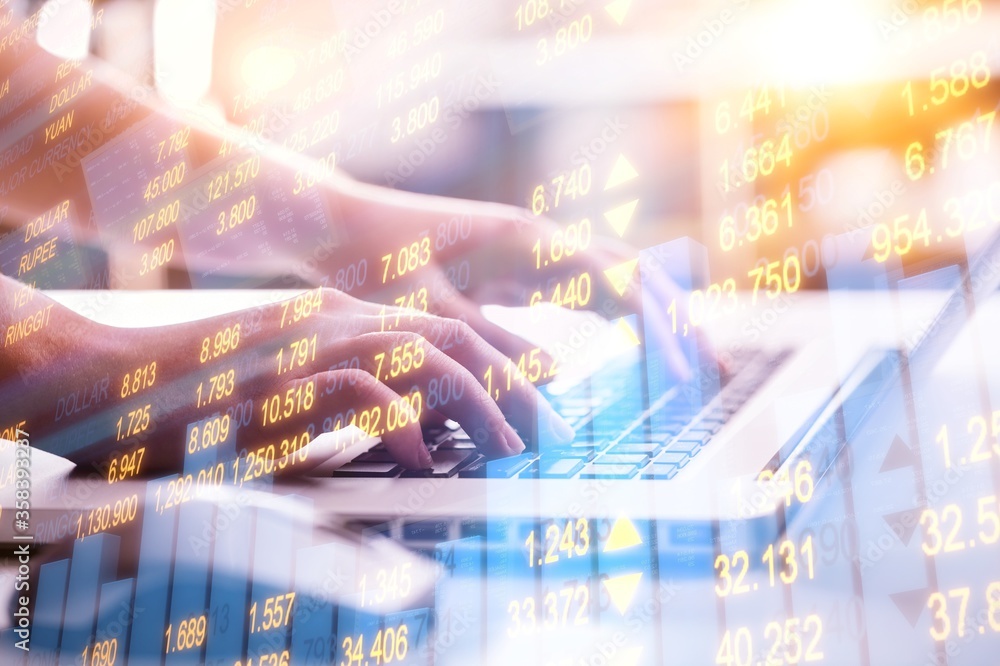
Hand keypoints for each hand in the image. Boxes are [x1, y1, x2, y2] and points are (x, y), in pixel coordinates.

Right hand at [1, 282, 571, 474]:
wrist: (116, 383)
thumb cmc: (205, 397)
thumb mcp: (295, 391)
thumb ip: (352, 399)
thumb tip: (417, 432)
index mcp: (342, 317)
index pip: (440, 328)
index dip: (497, 365)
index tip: (533, 406)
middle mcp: (336, 319)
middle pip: (450, 336)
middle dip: (510, 384)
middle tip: (548, 430)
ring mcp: (311, 343)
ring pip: (424, 356)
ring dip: (477, 404)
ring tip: (508, 448)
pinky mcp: (280, 377)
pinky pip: (362, 391)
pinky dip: (404, 424)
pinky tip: (425, 459)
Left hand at [319, 177, 700, 379]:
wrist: (341, 227)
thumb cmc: (375, 266)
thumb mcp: (429, 315)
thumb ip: (490, 347)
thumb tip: (559, 378)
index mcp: (528, 242)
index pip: (618, 283)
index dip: (658, 330)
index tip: (684, 377)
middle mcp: (542, 238)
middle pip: (635, 273)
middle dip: (678, 322)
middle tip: (714, 374)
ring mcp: (535, 248)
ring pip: (619, 275)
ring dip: (657, 317)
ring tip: (690, 364)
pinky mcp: (523, 263)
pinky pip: (588, 285)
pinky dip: (621, 313)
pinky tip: (634, 344)